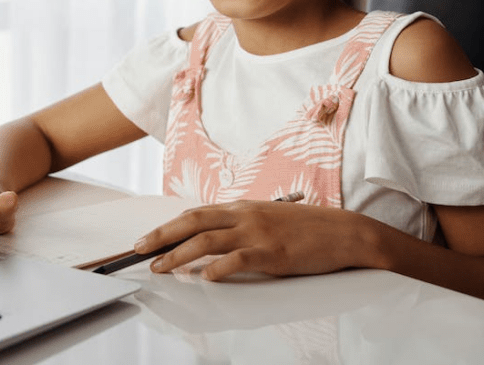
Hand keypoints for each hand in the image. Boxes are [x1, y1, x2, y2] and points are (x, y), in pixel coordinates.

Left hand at [133, 200, 371, 280]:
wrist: (344, 232)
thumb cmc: (307, 229)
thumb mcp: (268, 219)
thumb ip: (240, 226)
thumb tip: (211, 242)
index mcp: (243, 207)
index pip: (196, 213)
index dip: (168, 225)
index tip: (148, 238)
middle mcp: (246, 215)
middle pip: (193, 221)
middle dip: (162, 235)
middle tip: (139, 249)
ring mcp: (258, 233)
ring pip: (208, 239)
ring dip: (179, 253)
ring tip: (160, 266)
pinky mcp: (273, 253)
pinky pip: (239, 259)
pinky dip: (219, 268)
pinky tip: (205, 277)